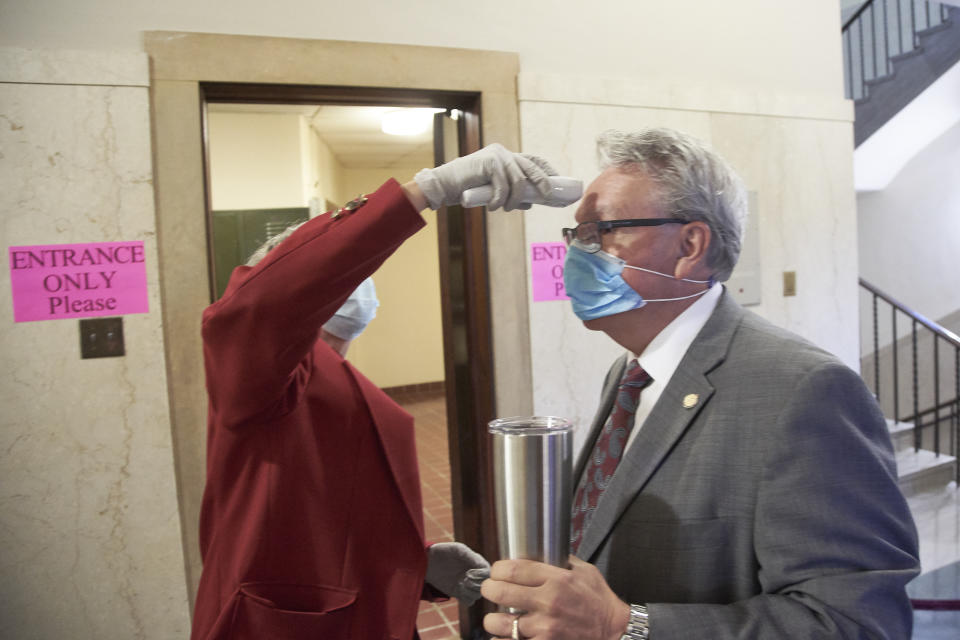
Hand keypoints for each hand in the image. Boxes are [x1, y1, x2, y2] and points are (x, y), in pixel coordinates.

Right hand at [413, 143, 556, 210]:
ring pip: (517, 180)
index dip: (547, 171)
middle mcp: (503, 153)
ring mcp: (496, 156)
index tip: (557, 182)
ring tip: (504, 208)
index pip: (532, 160)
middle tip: (548, 197)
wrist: (444, 185)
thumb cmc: (467, 189)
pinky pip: (503, 186)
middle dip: (543, 183)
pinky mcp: (489, 162)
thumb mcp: (493, 192)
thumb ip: (511, 194)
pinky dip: (499, 200)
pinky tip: (493, 207)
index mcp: (505, 157)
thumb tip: (530, 203)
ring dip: (513, 199)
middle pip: (531, 167)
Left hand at [425, 542, 490, 605]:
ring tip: (460, 584)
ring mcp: (467, 584)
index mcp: (476, 562)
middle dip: (477, 584)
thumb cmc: (442, 552)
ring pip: (478, 594)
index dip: (482, 575)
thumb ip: (470, 556)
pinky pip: (470, 601)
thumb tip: (483, 566)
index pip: (488, 572)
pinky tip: (458, 590)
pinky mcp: (459, 593)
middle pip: (486, 585)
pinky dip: (466, 598)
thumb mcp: (457, 550)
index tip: (469, 573)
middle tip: (465, 580)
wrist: (427, 562)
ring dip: (471, 591)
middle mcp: (474, 574)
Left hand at [481, 556, 629, 639]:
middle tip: (489, 589)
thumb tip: (537, 551)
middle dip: (489, 589)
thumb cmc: (598, 600)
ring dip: (492, 619)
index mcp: (557, 580)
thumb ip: (559, 560)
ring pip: (500, 623)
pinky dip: (502, 639)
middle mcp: (548, 603)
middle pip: (501, 592)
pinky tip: (504, 635)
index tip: (496, 571)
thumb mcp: (584, 571)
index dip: (498, 569)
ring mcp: (545, 628)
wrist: (614, 631)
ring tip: (494, 617)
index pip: (513, 570)